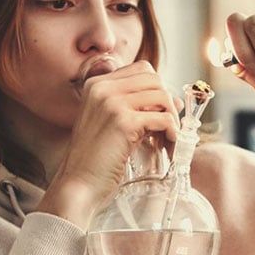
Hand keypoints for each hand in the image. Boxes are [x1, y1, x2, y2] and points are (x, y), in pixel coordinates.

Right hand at [40, 61, 181, 226]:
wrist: (78, 184)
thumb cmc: (94, 159)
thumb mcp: (110, 123)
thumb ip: (136, 107)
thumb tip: (175, 101)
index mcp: (96, 85)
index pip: (142, 70)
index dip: (157, 89)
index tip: (161, 111)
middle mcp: (103, 88)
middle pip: (155, 80)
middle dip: (167, 103)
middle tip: (167, 128)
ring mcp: (112, 103)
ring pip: (162, 97)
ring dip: (172, 119)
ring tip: (167, 139)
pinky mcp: (124, 122)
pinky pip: (164, 119)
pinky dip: (172, 133)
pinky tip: (168, 146)